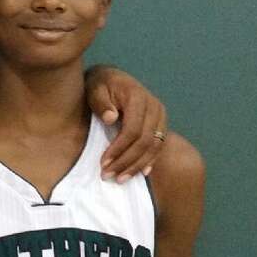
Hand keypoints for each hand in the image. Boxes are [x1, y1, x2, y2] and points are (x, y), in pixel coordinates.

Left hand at [85, 66, 167, 181]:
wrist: (112, 78)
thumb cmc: (100, 84)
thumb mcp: (95, 89)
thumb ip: (101, 102)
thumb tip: (111, 118)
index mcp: (138, 97)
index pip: (132, 130)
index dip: (119, 149)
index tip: (103, 163)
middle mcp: (154, 106)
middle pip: (145, 141)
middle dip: (126, 161)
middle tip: (108, 175)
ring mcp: (160, 115)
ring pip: (154, 146)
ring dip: (137, 165)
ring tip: (120, 179)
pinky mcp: (161, 123)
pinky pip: (159, 145)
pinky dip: (150, 160)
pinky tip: (141, 173)